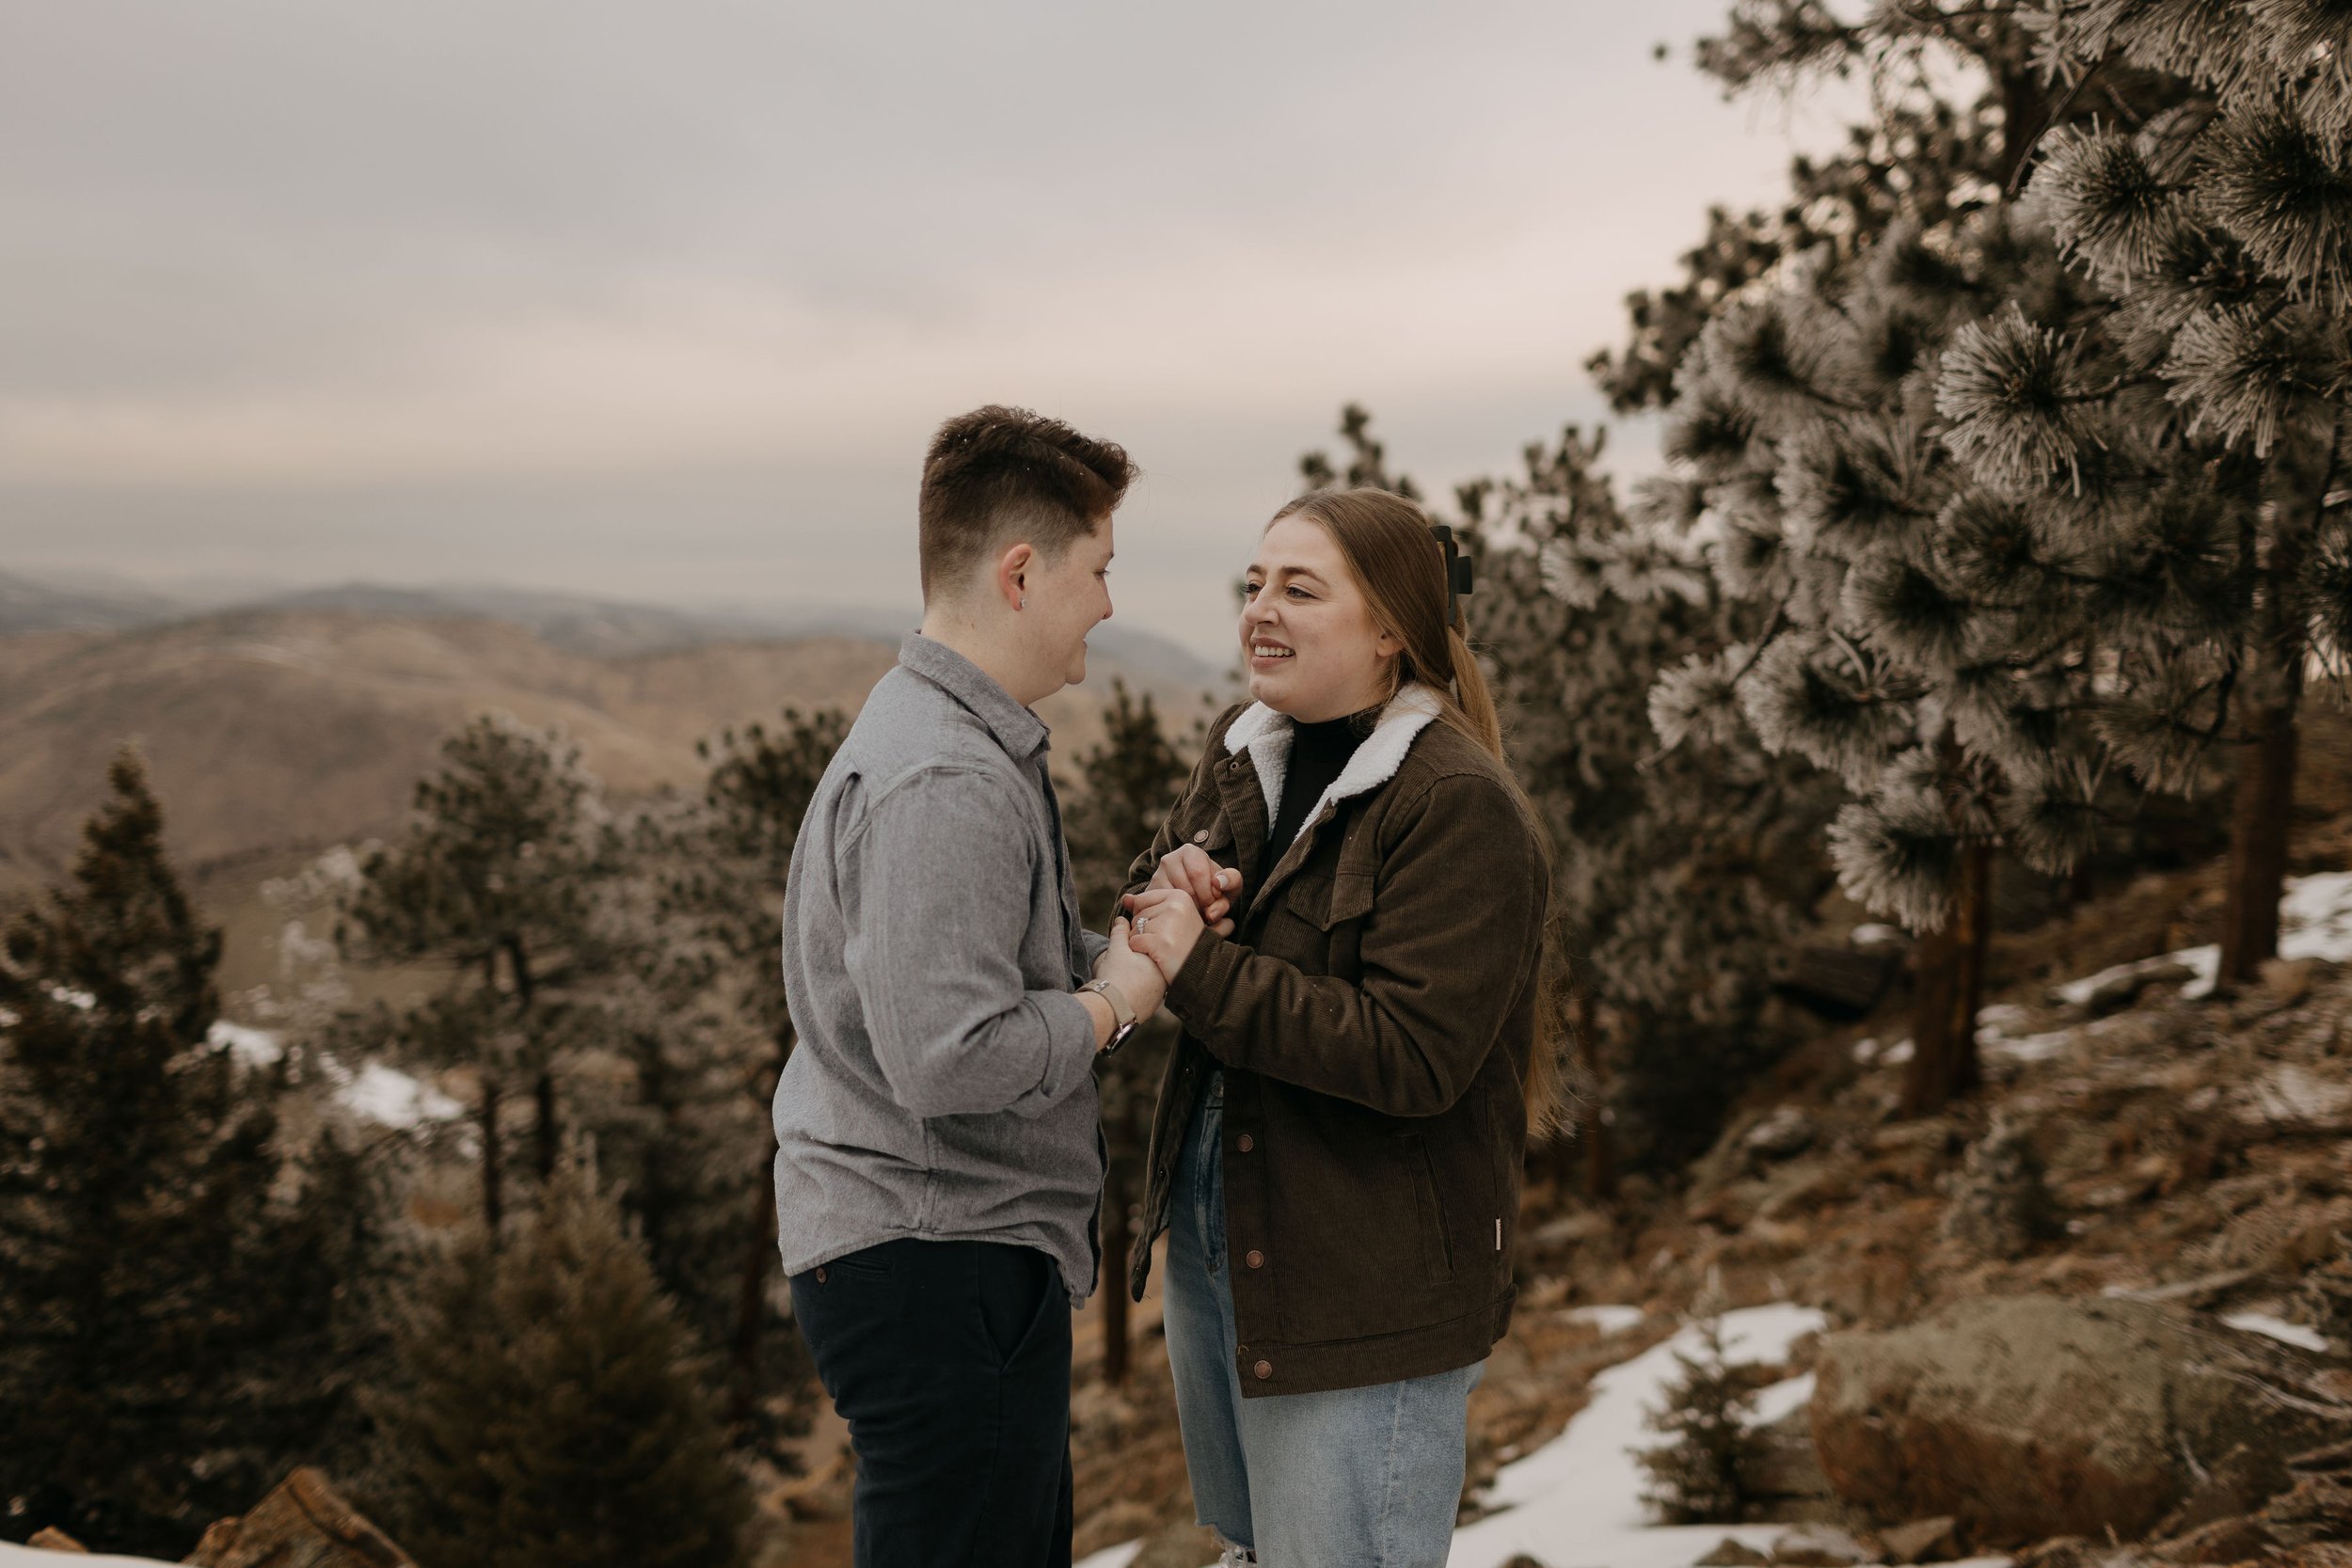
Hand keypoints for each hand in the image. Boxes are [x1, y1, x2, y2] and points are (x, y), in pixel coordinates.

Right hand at [1092, 916, 1167, 1034]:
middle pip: (1150, 968)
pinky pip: (1143, 998)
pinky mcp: (1148, 1011)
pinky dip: (1134, 994)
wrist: (1111, 1009)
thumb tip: (1121, 920)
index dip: (1138, 947)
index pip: (1152, 950)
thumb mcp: (1116, 949)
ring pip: (1147, 984)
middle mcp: (1163, 982)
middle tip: (1122, 964)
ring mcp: (1157, 999)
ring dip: (1137, 980)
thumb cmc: (1115, 977)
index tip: (1127, 950)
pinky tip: (1123, 991)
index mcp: (1159, 963)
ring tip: (1121, 978)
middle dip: (1138, 964)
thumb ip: (1120, 933)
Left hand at [1121, 885, 1210, 982]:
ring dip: (1143, 942)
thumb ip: (1148, 905)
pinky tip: (1158, 956)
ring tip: (1163, 948)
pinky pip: (1134, 942)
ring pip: (1134, 928)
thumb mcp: (1173, 918)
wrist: (1200, 971)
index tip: (1167, 929)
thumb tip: (1126, 899)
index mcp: (1180, 896)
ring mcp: (1168, 923)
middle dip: (1145, 931)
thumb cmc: (1184, 944)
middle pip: (1137, 915)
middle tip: (1167, 941)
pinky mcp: (1160, 941)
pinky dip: (1142, 952)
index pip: (1141, 900)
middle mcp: (1175, 906)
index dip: (1148, 919)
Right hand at [1149, 844, 1239, 936]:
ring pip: (1175, 901)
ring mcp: (1156, 878)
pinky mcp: (1150, 895)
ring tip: (1197, 912)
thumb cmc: (1214, 891)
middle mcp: (1169, 860)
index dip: (1211, 893)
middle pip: (1187, 889)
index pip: (1198, 873)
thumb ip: (1232, 881)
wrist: (1195, 900)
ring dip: (1191, 912)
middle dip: (1201, 905)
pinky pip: (1164, 908)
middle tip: (1207, 911)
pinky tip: (1185, 914)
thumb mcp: (1229, 886)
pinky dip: (1177, 915)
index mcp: (1190, 852)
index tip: (1215, 900)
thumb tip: (1219, 882)